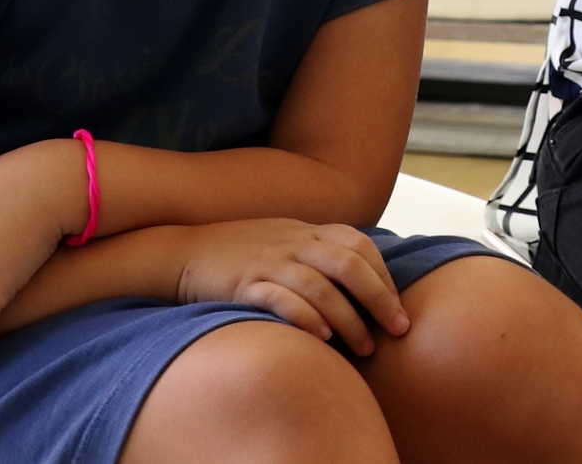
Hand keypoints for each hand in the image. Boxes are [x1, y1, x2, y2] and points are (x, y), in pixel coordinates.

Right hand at [171, 219, 411, 355]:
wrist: (182, 250)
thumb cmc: (241, 253)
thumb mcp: (286, 241)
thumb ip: (321, 254)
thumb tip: (364, 283)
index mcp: (307, 231)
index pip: (359, 245)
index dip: (384, 276)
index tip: (398, 309)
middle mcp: (292, 243)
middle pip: (348, 263)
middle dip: (379, 299)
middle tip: (398, 331)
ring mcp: (268, 262)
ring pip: (320, 285)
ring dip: (349, 319)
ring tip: (365, 349)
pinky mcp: (243, 284)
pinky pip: (279, 298)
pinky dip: (305, 317)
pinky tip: (322, 338)